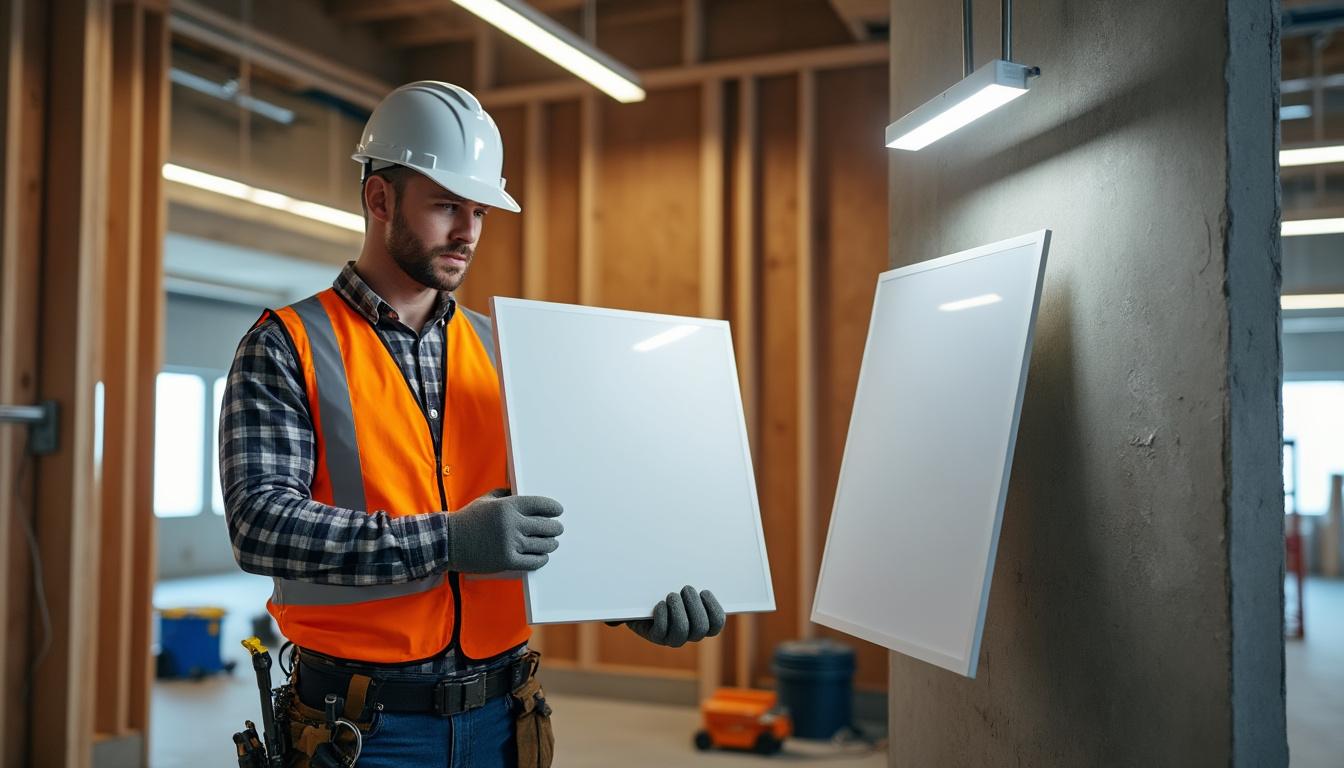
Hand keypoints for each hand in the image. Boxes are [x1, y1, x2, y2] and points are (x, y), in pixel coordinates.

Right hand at [446, 489, 562, 572]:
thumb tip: (520, 491)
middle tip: (557, 528)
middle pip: (547, 526)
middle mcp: (512, 524)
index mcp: (508, 506)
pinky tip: (542, 556)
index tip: (558, 511)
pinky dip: (541, 559)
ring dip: (551, 544)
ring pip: (543, 545)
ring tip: (551, 543)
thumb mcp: (486, 500)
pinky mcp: (507, 561)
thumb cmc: (467, 520)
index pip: (541, 504)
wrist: (448, 543)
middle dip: (555, 527)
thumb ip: (505, 494)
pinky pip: (533, 561)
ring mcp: (510, 543)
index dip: (553, 508)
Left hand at [610, 586, 724, 647]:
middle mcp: (690, 635)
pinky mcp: (657, 637)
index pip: (716, 624)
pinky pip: (662, 630)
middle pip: (701, 627)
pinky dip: (662, 614)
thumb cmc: (670, 589)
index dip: (713, 607)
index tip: (703, 591)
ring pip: (682, 629)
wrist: (644, 600)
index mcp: (703, 624)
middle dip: (694, 605)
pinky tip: (660, 604)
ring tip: (672, 595)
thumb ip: (697, 583)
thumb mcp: (685, 586)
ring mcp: (673, 638)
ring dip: (678, 609)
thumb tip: (709, 567)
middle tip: (686, 589)